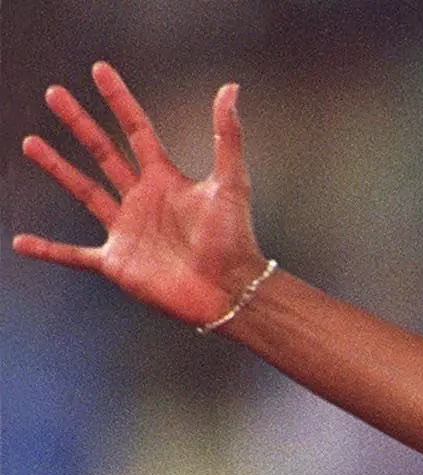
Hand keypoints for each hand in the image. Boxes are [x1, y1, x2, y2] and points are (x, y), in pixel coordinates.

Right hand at [14, 64, 269, 326]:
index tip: (100, 70)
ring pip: (84, 191)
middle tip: (54, 94)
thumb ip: (227, 136)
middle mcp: (142, 200)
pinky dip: (48, 250)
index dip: (119, 101)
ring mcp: (126, 230)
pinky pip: (74, 255)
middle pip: (103, 152)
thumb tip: (231, 88)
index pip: (136, 130)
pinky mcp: (116, 262)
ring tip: (30, 142)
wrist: (231, 291)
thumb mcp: (231, 183)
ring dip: (57, 167)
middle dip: (79, 123)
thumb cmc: (235, 240)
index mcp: (166, 179)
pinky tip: (21, 242)